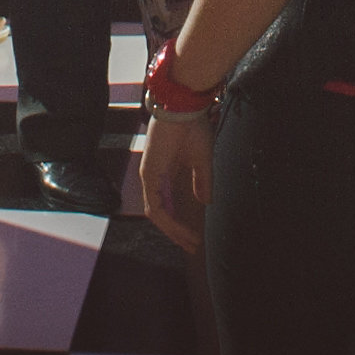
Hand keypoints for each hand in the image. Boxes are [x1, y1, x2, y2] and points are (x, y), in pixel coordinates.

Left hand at [140, 107, 214, 255]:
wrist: (184, 107)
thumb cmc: (192, 127)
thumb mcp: (202, 160)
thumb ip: (201, 182)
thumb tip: (205, 202)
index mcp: (165, 173)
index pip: (167, 205)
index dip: (179, 223)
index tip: (194, 236)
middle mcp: (154, 177)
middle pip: (161, 214)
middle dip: (175, 232)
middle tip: (191, 246)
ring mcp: (149, 177)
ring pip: (156, 214)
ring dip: (172, 231)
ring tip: (189, 242)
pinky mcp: (149, 175)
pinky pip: (155, 207)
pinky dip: (168, 221)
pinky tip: (181, 230)